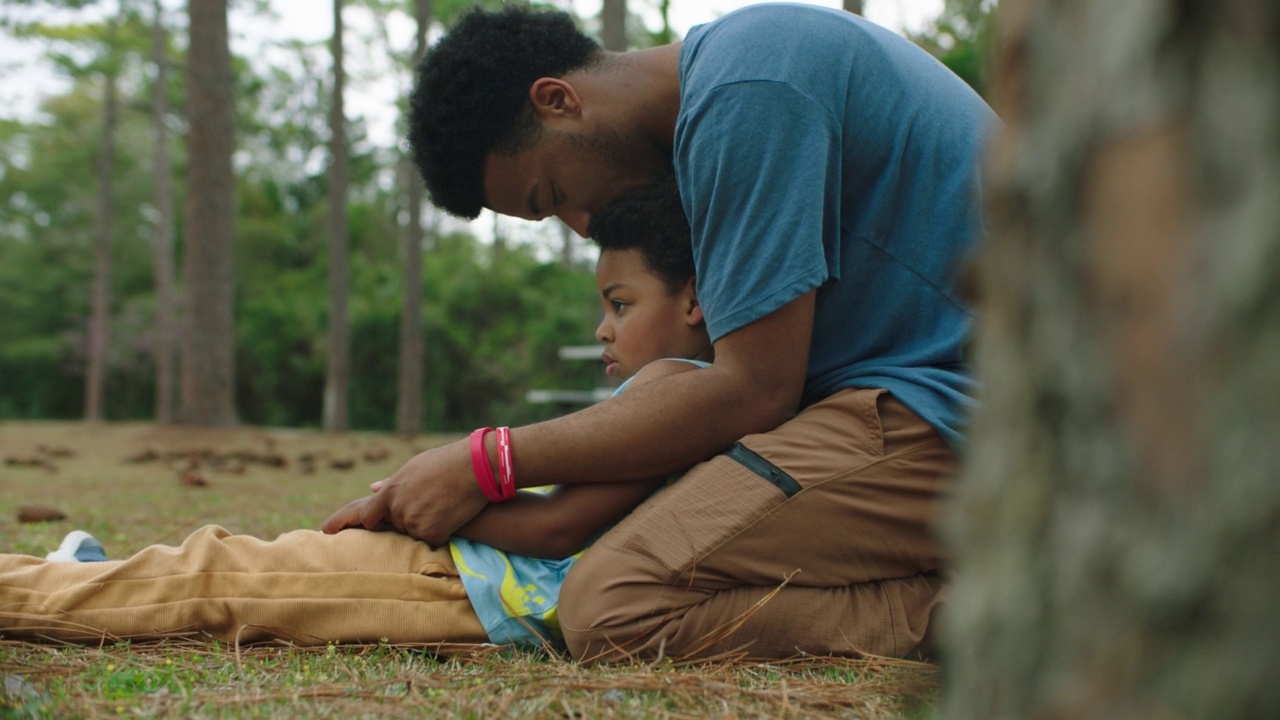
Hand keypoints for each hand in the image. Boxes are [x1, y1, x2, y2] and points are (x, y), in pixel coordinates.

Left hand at [321, 440, 487, 545]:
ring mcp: (413, 522)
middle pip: (397, 525)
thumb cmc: (446, 462)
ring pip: (415, 533)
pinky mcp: (431, 533)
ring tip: (446, 505)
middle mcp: (397, 509)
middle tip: (431, 505)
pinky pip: (433, 540)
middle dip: (410, 520)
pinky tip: (453, 516)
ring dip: (428, 525)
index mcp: (390, 491)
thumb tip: (372, 487)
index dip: (365, 522)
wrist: (474, 467)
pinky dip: (443, 533)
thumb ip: (391, 482)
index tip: (359, 528)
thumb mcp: (414, 467)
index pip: (366, 515)